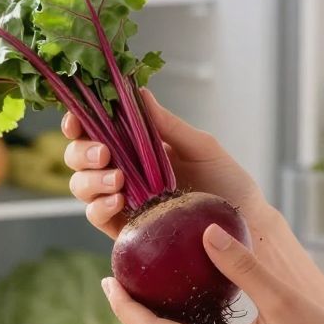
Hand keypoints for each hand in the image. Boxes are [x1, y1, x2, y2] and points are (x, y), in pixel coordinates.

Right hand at [63, 89, 268, 240]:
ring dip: (91, 180)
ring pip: (82, 187)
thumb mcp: (201, 146)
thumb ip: (168, 124)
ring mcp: (123, 201)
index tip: (77, 120)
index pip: (96, 130)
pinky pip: (98, 217)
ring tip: (117, 180)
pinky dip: (100, 207)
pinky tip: (118, 201)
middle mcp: (124, 172)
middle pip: (79, 158)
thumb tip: (139, 93)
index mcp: (137, 147)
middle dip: (82, 152)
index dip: (79, 123)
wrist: (245, 223)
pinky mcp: (127, 229)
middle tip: (105, 153)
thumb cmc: (227, 182)